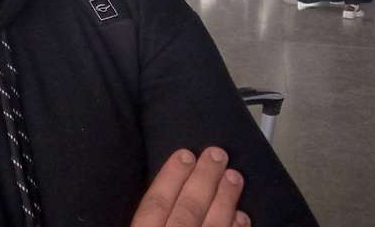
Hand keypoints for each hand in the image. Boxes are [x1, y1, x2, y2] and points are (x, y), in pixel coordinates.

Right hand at [131, 148, 247, 226]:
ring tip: (234, 176)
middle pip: (188, 209)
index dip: (171, 176)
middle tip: (216, 154)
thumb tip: (138, 200)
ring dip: (225, 199)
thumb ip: (132, 223)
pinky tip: (242, 215)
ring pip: (213, 225)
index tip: (184, 154)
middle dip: (204, 179)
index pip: (155, 203)